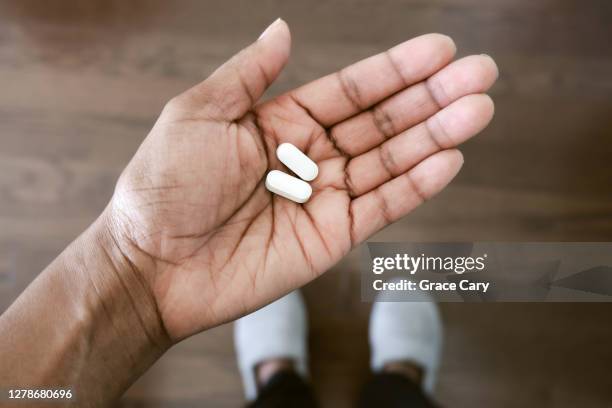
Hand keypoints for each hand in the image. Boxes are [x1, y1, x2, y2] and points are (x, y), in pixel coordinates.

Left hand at [108, 19, 497, 339]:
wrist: (152, 264)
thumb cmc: (163, 186)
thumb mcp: (198, 114)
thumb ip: (249, 75)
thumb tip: (282, 28)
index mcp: (281, 121)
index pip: (352, 90)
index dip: (396, 70)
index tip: (440, 50)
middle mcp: (310, 156)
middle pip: (382, 122)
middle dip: (432, 98)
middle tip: (481, 73)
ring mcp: (325, 197)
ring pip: (390, 160)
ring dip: (435, 136)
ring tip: (478, 109)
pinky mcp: (331, 237)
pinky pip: (381, 206)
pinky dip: (416, 185)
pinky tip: (449, 159)